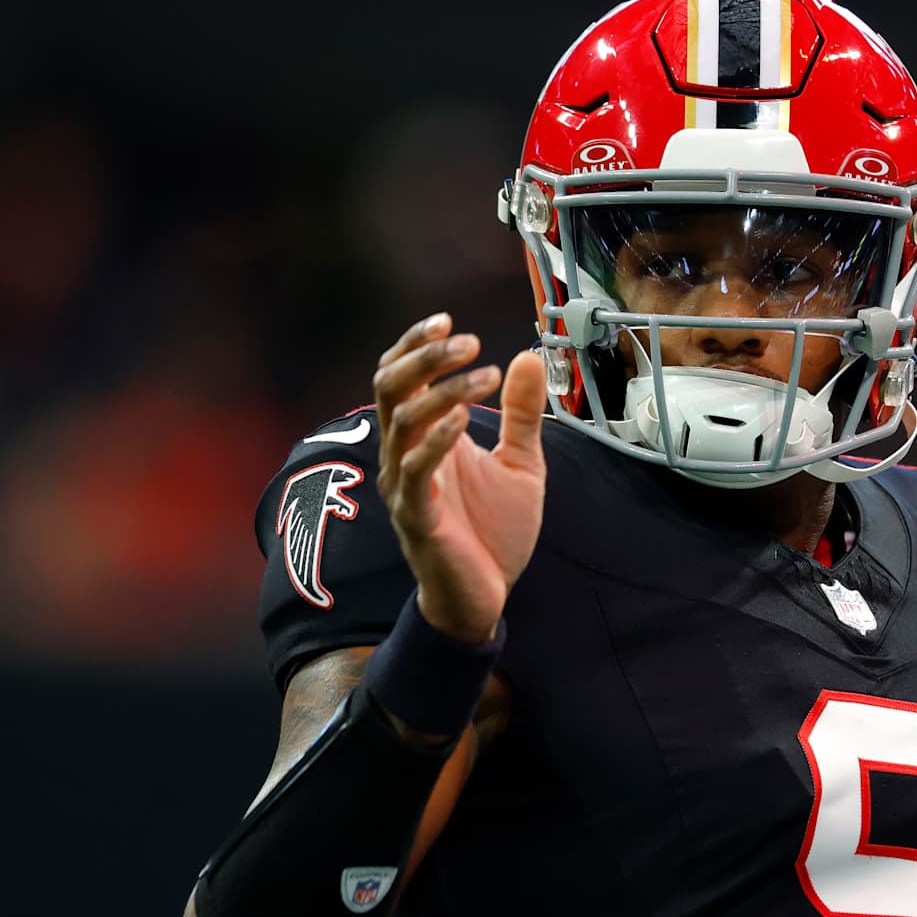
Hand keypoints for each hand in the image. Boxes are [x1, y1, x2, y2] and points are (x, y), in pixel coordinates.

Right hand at [373, 313, 547, 642]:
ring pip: (402, 422)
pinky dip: (437, 439)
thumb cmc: (494, 530)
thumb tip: (526, 357)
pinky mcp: (416, 517)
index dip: (414, 345)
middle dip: (424, 357)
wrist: (486, 596)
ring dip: (444, 390)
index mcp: (424, 437)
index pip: (400, 377)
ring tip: (485, 373)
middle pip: (390, 388)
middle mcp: (405, 455)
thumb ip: (521, 413)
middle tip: (467, 339)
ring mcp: (406, 485)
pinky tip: (463, 420)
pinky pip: (416, 471)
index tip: (447, 319)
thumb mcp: (522, 462)